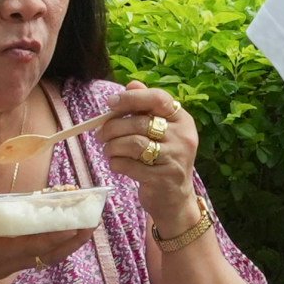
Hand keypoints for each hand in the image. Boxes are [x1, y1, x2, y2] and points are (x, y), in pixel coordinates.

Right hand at [0, 197, 91, 283]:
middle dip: (72, 238)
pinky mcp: (8, 264)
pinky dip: (52, 244)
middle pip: (49, 253)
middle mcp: (9, 262)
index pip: (34, 244)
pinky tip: (57, 230)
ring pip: (46, 256)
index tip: (77, 223)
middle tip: (94, 221)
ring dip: (67, 242)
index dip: (57, 234)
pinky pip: (37, 255)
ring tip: (85, 225)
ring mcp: (10, 265)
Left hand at [93, 82, 205, 222]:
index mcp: (182, 120)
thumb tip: (131, 84)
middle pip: (139, 123)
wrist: (175, 199)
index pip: (157, 99)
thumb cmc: (162, 159)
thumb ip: (146, 107)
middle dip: (113, 127)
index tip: (110, 103)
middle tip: (100, 133)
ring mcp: (174, 158)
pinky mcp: (161, 178)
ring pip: (132, 144)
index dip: (131, 98)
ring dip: (112, 146)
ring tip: (108, 149)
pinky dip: (116, 163)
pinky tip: (116, 164)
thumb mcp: (161, 131)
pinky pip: (129, 165)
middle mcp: (182, 137)